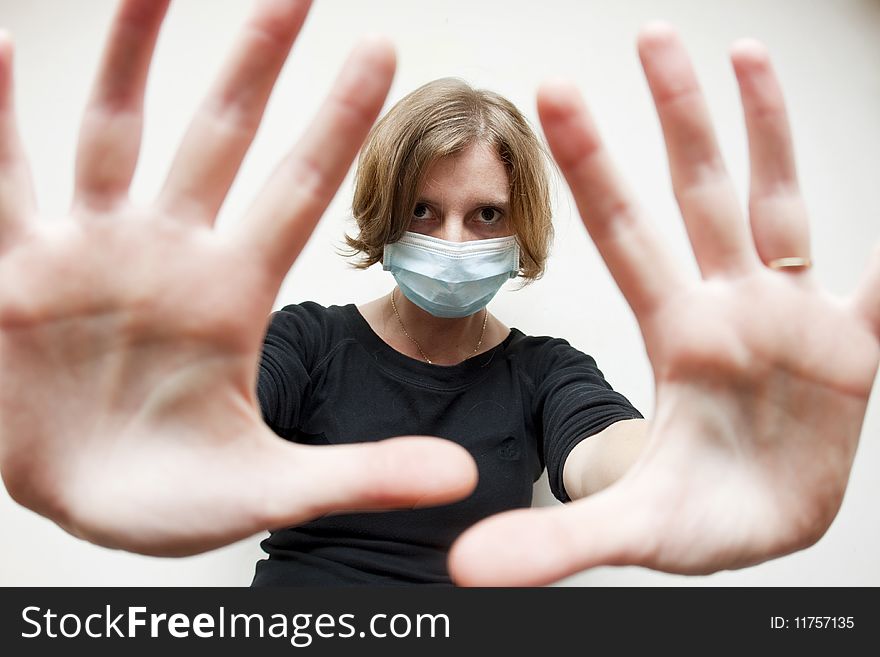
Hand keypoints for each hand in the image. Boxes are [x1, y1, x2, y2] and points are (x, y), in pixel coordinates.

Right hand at [0, 0, 474, 555]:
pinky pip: (3, 178)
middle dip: (255, 60)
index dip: (339, 121)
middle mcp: (167, 255)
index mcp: (232, 296)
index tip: (383, 50)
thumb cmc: (174, 498)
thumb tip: (463, 476)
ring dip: (130, 51)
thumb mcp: (271, 491)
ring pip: (114, 129)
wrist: (84, 505)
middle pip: (219, 137)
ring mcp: (90, 254)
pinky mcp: (16, 272)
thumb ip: (364, 474)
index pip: (300, 190)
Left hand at [448, 23, 879, 584]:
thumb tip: (465, 570)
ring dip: (768, 132)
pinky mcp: (856, 346)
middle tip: (650, 35)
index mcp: (677, 336)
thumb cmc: (699, 518)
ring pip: (780, 206)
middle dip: (678, 117)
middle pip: (701, 194)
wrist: (761, 531)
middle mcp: (731, 307)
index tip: (554, 93)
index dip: (595, 167)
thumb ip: (554, 538)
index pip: (626, 236)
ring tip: (743, 53)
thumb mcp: (631, 524)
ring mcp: (796, 318)